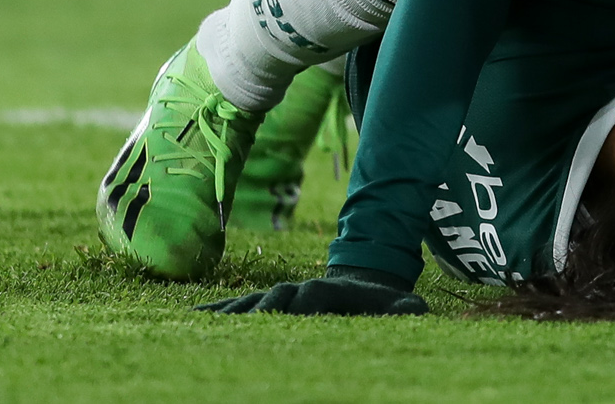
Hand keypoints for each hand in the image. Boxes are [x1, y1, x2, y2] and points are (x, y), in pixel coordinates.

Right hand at [197, 271, 426, 314]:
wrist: (360, 286)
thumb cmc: (378, 303)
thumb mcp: (398, 305)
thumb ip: (407, 307)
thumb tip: (418, 308)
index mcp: (326, 290)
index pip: (310, 296)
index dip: (302, 304)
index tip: (296, 314)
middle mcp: (298, 290)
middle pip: (273, 299)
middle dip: (259, 310)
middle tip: (242, 327)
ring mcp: (278, 296)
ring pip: (251, 303)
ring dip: (231, 313)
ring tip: (205, 324)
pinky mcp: (264, 305)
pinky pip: (237, 307)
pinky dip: (217, 312)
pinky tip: (195, 319)